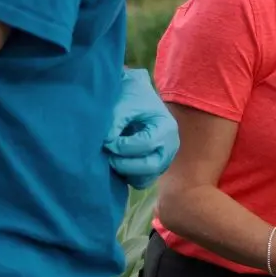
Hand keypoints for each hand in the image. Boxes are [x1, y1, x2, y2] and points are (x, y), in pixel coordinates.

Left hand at [103, 68, 179, 188]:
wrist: (139, 95)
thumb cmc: (133, 97)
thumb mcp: (123, 104)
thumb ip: (114, 123)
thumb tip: (105, 144)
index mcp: (167, 128)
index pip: (146, 145)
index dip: (122, 146)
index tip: (105, 141)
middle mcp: (170, 146)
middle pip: (150, 166)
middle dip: (124, 164)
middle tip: (107, 156)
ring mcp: (165, 159)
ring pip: (146, 178)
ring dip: (127, 173)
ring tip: (112, 159)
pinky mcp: (156, 166)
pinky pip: (143, 181)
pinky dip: (130, 176)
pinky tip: (119, 163)